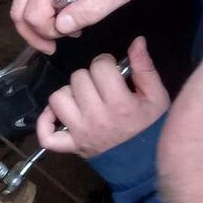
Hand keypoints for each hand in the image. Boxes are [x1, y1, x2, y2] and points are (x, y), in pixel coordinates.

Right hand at [10, 0, 149, 53]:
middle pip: (18, 9)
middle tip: (54, 45)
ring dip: (36, 20)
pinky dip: (40, 5)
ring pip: (21, 0)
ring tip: (65, 27)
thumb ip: (90, 10)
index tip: (68, 36)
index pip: (32, 14)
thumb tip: (60, 27)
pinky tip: (63, 10)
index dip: (46, 33)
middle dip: (32, 33)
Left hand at [36, 37, 168, 157]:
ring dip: (69, 94)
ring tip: (84, 100)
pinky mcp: (70, 146)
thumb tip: (136, 41)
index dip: (105, 63)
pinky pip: (47, 134)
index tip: (111, 72)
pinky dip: (46, 122)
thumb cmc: (150, 126)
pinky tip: (57, 114)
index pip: (99, 67)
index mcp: (120, 104)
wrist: (143, 161)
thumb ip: (144, 68)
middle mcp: (96, 118)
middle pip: (77, 79)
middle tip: (101, 87)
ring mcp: (80, 133)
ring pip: (58, 98)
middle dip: (89, 77)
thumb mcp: (156, 96)